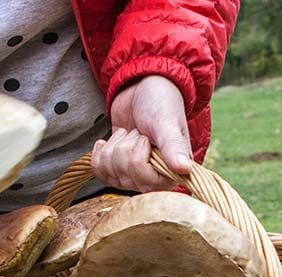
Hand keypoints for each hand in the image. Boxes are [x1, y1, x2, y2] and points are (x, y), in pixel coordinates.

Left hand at [91, 75, 192, 192]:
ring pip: (108, 172)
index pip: (143, 179)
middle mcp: (153, 182)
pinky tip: (110, 140)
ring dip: (114, 146)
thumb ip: (174, 148)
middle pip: (123, 175)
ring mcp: (133, 177)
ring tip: (130, 134)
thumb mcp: (167, 125)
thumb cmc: (161, 104)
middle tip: (139, 133)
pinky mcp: (116, 170)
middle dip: (126, 146)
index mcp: (171, 175)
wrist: (143, 89)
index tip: (146, 138)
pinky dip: (100, 152)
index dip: (138, 154)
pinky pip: (98, 171)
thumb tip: (184, 169)